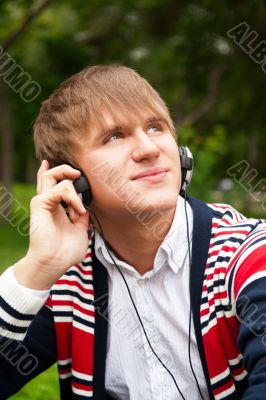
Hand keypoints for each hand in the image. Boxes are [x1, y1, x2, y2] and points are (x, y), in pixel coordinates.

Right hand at [14, 160, 89, 289]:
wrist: (55, 262)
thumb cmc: (65, 252)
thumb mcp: (80, 231)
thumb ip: (82, 218)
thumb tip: (86, 208)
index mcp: (56, 207)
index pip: (55, 183)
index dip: (67, 177)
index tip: (80, 184)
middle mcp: (48, 202)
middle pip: (51, 174)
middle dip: (66, 169)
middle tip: (79, 174)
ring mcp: (43, 202)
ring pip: (51, 175)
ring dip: (71, 184)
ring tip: (79, 204)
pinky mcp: (40, 204)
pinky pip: (58, 190)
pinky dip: (72, 198)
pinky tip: (78, 211)